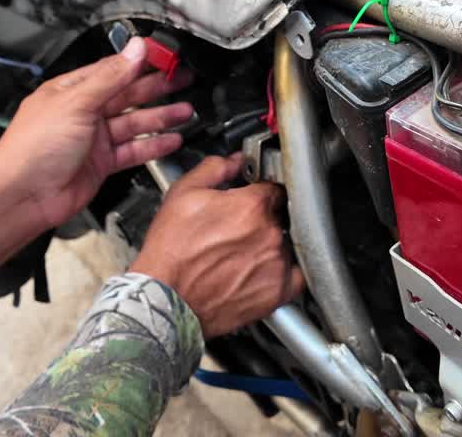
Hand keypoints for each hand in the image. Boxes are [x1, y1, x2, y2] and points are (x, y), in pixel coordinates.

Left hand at [0, 36, 193, 294]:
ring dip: (161, 117)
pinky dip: (153, 145)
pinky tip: (171, 139)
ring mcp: (93, 139)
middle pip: (127, 94)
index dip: (141, 63)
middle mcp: (83, 112)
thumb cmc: (33, 149)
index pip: (113, 69)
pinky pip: (132, 150)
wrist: (22, 197)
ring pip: (134, 123)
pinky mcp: (100, 164)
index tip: (166, 57)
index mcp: (72, 90)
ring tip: (186, 111)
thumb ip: (110, 77)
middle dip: (157, 87)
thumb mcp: (75, 103)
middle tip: (184, 79)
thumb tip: (134, 50)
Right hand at [130, 155, 304, 337]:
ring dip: (270, 245)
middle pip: (280, 216)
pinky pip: (296, 275)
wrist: (165, 299)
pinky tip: (261, 271)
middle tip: (237, 230)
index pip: (274, 187)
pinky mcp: (278, 292)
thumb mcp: (183, 195)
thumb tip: (232, 161)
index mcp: (252, 206)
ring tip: (241, 254)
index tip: (253, 197)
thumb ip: (214, 169)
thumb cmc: (170, 252)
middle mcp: (270, 234)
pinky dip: (283, 272)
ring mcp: (277, 264)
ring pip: (286, 244)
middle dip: (262, 219)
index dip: (261, 190)